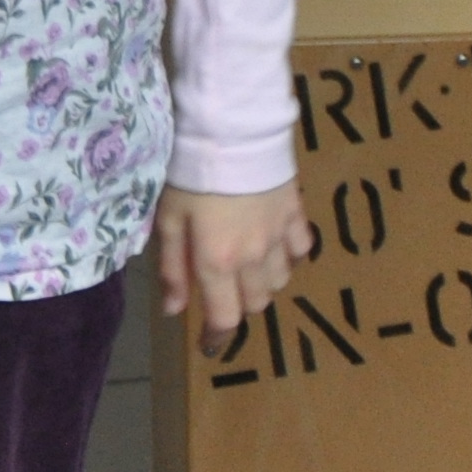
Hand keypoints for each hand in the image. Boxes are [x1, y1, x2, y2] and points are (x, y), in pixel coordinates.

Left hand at [155, 178, 321, 348]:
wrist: (233, 128)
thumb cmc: (190, 173)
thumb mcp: (169, 218)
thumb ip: (172, 268)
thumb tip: (174, 311)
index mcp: (218, 262)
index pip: (225, 317)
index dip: (217, 336)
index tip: (209, 343)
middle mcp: (253, 257)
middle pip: (256, 302)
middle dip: (238, 304)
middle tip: (222, 290)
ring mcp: (279, 236)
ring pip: (281, 280)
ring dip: (264, 282)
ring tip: (247, 267)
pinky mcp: (295, 212)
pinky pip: (302, 249)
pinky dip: (290, 255)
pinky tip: (276, 244)